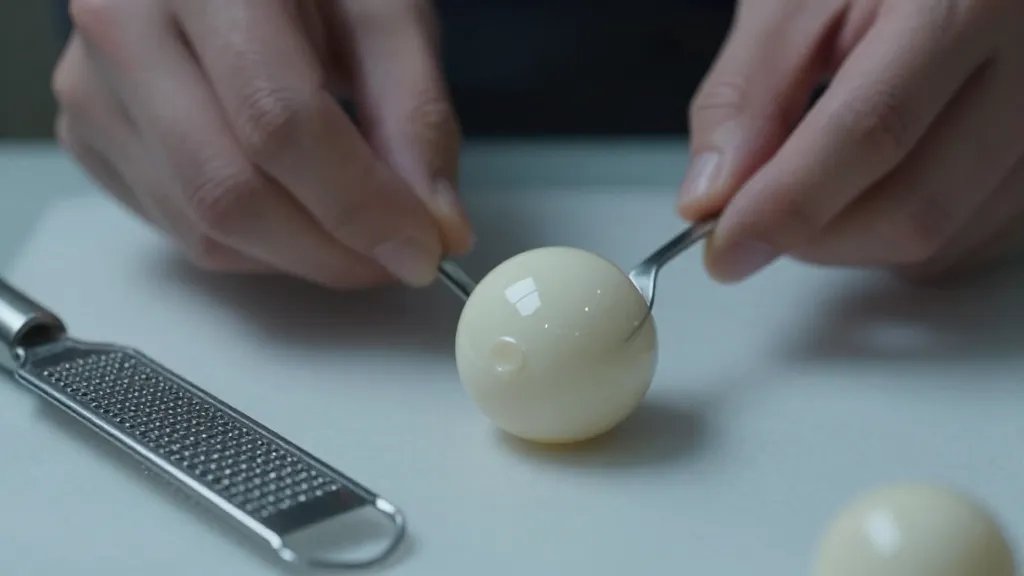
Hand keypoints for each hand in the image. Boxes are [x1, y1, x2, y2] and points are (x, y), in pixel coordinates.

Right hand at [53, 0, 473, 288]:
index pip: (278, 122)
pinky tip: (299, 213)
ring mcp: (91, 88)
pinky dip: (257, 246)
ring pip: (203, 227)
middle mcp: (123, 29)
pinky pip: (179, 228)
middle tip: (399, 259)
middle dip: (331, 251)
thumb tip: (438, 228)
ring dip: (300, 256)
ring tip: (358, 235)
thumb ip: (415, 113)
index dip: (359, 204)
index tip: (424, 249)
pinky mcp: (88, 135)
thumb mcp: (383, 12)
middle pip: (229, 191)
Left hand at [679, 0, 1023, 282]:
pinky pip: (962, 244)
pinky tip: (865, 187)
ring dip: (847, 240)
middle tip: (753, 216)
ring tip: (812, 180)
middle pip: (913, 207)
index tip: (724, 248)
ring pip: (938, 241)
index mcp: (966, 1)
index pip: (873, 130)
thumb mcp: (791, 1)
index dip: (788, 204)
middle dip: (810, 236)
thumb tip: (712, 198)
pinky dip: (891, 239)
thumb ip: (747, 95)